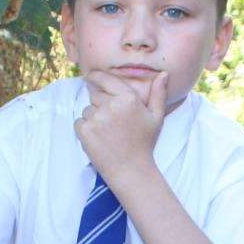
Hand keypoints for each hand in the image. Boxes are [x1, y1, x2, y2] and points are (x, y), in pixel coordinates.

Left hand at [74, 70, 166, 186]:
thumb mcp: (156, 117)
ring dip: (93, 119)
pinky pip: (79, 122)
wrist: (131, 170)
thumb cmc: (144, 143)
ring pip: (87, 110)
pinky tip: (99, 139)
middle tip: (112, 123)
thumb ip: (158, 94)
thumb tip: (163, 74)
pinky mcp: (85, 130)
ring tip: (107, 134)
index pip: (105, 79)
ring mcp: (97, 118)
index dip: (95, 76)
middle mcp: (111, 105)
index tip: (90, 76)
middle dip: (100, 106)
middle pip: (95, 96)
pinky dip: (85, 129)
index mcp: (128, 98)